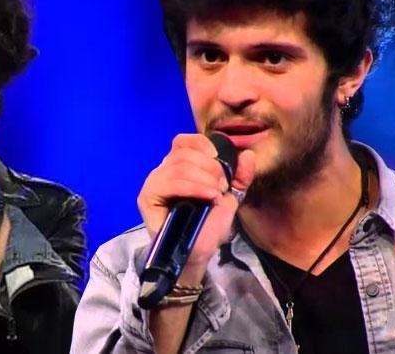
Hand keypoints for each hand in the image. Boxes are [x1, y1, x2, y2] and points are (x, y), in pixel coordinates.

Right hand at [137, 134, 254, 281]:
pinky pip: (169, 183)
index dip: (202, 144)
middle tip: (222, 186)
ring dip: (204, 178)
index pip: (184, 141)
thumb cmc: (208, 226)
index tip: (219, 158)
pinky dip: (193, 187)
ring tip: (215, 194)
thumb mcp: (230, 197)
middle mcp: (164, 171)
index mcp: (180, 166)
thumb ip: (240, 176)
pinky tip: (207, 196)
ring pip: (179, 166)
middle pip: (183, 152)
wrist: (198, 253)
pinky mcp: (147, 198)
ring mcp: (154, 183)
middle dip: (210, 166)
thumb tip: (247, 154)